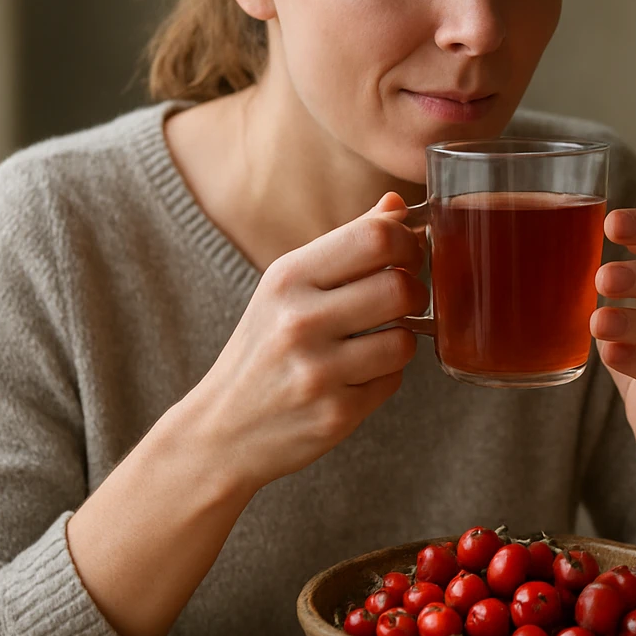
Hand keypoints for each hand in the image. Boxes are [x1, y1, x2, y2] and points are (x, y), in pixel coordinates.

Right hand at [179, 192, 426, 488]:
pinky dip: (383, 377)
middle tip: (400, 301)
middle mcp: (299, 320)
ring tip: (372, 344)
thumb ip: (345, 245)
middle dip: (413, 293)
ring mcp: (318, 370)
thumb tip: (396, 205)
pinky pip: (393, 381)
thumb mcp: (288, 288)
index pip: (375, 237)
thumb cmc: (263, 349)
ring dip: (400, 341)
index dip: (407, 243)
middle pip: (401, 287)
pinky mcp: (336, 413)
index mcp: (287, 278)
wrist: (221, 431)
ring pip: (405, 339)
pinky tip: (354, 378)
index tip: (406, 255)